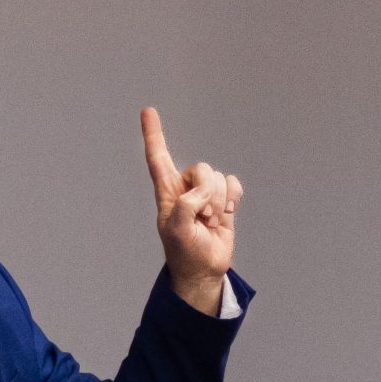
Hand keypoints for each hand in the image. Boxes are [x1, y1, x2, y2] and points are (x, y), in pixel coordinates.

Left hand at [141, 106, 241, 312]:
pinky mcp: (222, 200)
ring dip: (218, 200)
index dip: (153, 134)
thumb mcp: (178, 231)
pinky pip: (231, 183)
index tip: (147, 111)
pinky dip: (232, 196)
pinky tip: (227, 211)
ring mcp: (204, 193)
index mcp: (167, 193)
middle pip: (200, 168)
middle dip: (207, 192)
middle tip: (202, 217)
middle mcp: (184, 188)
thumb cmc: (185, 253)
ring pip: (217, 176)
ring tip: (210, 220)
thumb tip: (202, 192)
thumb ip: (186, 206)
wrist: (204, 270)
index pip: (158, 158)